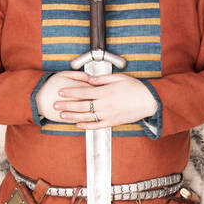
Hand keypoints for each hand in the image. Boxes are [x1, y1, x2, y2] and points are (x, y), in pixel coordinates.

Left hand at [36, 72, 158, 127]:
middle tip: (55, 105)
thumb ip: (103, 79)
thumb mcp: (119, 78)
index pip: (84, 91)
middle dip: (66, 105)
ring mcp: (108, 115)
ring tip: (61, 115)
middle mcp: (105, 104)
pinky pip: (97, 125)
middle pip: (81, 105)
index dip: (71, 92)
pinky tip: (78, 124)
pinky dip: (86, 125)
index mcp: (106, 92)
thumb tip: (89, 79)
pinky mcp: (113, 122)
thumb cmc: (135, 88)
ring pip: (86, 117)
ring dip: (72, 116)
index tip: (60, 91)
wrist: (149, 101)